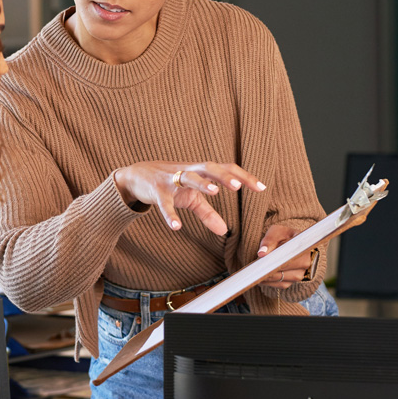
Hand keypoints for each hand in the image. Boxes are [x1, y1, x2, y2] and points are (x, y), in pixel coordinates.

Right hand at [112, 161, 265, 235]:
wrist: (136, 176)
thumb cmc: (169, 184)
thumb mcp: (190, 199)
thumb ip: (207, 213)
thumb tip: (224, 231)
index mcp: (200, 171)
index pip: (225, 169)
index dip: (243, 176)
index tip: (261, 187)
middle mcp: (187, 170)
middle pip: (208, 167)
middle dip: (224, 175)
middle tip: (238, 185)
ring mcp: (171, 179)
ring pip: (188, 177)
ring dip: (201, 183)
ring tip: (215, 192)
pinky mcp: (156, 191)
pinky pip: (164, 203)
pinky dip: (169, 215)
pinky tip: (177, 227)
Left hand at [256, 224, 314, 289]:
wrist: (290, 242)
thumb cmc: (284, 236)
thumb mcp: (277, 232)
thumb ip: (269, 240)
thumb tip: (261, 253)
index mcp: (304, 249)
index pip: (288, 257)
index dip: (274, 260)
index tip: (261, 261)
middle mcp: (305, 263)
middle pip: (284, 270)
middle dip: (267, 269)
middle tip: (253, 268)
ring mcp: (300, 273)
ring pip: (281, 279)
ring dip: (266, 276)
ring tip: (254, 271)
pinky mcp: (292, 280)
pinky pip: (279, 284)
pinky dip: (268, 281)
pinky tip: (259, 276)